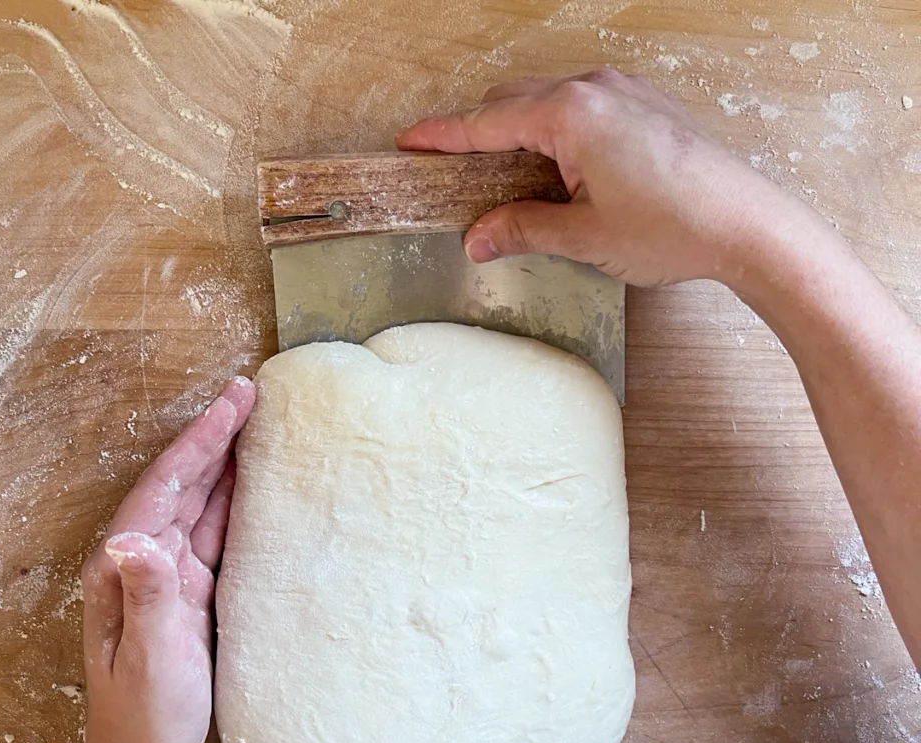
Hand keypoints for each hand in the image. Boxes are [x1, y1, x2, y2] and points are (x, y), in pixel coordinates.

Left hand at [80, 378, 255, 742]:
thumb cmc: (143, 715)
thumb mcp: (147, 658)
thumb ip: (145, 597)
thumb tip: (131, 540)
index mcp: (123, 568)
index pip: (163, 489)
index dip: (197, 443)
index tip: (231, 404)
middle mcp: (140, 562)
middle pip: (180, 484)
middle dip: (212, 437)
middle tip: (249, 393)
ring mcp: (165, 575)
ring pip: (197, 503)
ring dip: (223, 462)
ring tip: (254, 424)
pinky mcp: (188, 592)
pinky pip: (211, 533)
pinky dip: (231, 502)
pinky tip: (250, 484)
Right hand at [397, 69, 803, 287]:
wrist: (745, 224)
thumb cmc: (671, 226)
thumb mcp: (583, 236)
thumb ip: (522, 229)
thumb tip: (478, 238)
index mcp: (570, 114)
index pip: (487, 122)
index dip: (443, 137)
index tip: (410, 143)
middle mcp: (595, 89)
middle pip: (513, 102)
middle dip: (478, 135)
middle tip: (453, 172)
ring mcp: (623, 92)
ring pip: (547, 102)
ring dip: (518, 134)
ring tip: (505, 181)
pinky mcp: (644, 107)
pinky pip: (581, 107)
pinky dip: (554, 132)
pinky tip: (556, 171)